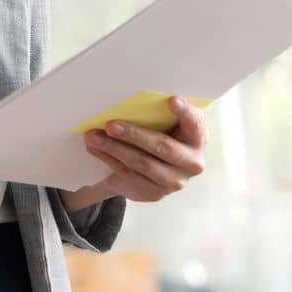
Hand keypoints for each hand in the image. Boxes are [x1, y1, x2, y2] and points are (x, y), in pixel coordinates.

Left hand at [70, 95, 207, 205]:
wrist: (151, 174)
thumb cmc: (160, 138)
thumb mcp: (167, 127)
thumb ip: (161, 116)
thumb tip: (130, 98)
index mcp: (198, 139)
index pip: (195, 124)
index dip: (186, 113)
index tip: (172, 100)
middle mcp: (191, 163)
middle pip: (162, 146)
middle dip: (133, 134)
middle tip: (110, 125)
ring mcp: (173, 181)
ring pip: (141, 162)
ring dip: (113, 148)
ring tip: (93, 137)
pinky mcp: (154, 193)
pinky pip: (128, 174)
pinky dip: (109, 159)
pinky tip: (95, 149)